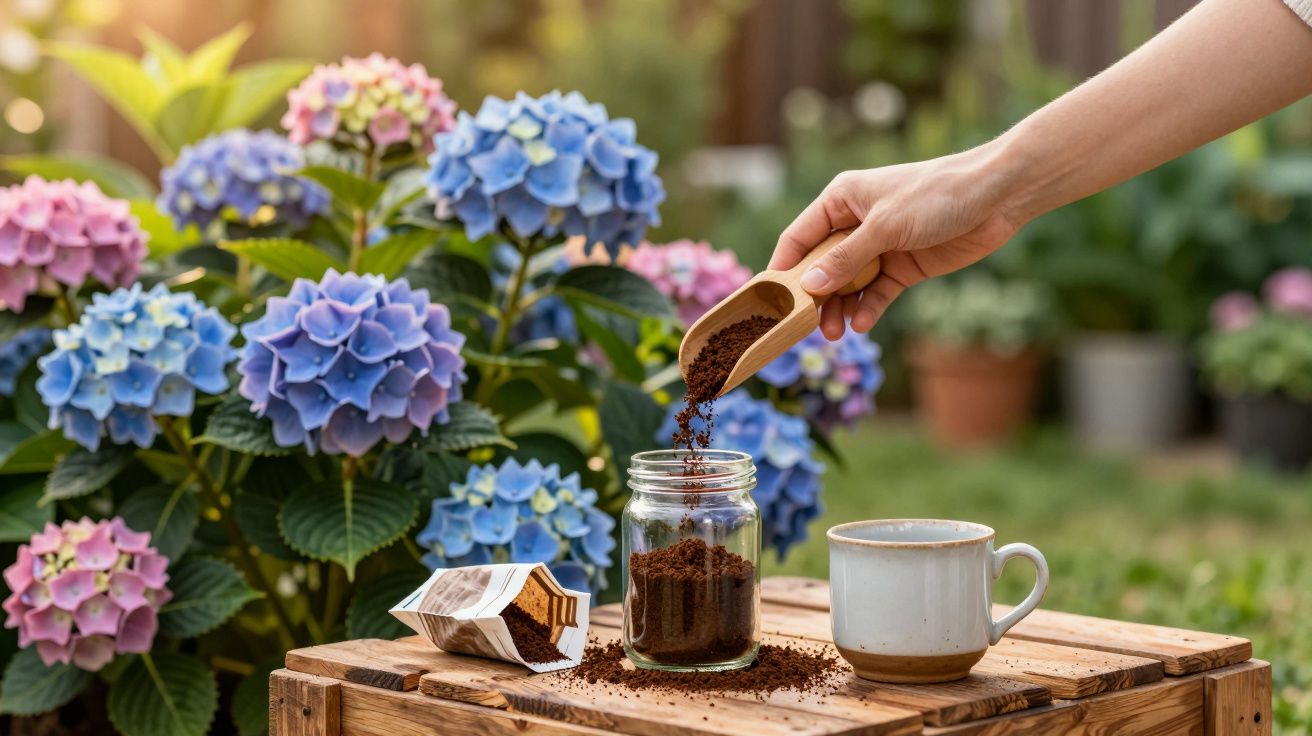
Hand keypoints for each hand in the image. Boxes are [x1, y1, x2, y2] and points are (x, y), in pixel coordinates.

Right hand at [770, 146, 1023, 339]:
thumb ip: (846, 258)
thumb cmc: (936, 195)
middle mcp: (854, 223)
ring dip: (839, 309)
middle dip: (813, 297)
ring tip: (834, 333)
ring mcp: (879, 247)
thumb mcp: (885, 226)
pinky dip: (868, 309)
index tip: (770, 302)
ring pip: (847, 285)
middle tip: (806, 327)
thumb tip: (808, 284)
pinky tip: (862, 324)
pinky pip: (876, 293)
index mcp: (841, 201)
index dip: (783, 268)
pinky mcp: (903, 267)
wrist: (997, 197)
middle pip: (820, 267)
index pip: (799, 238)